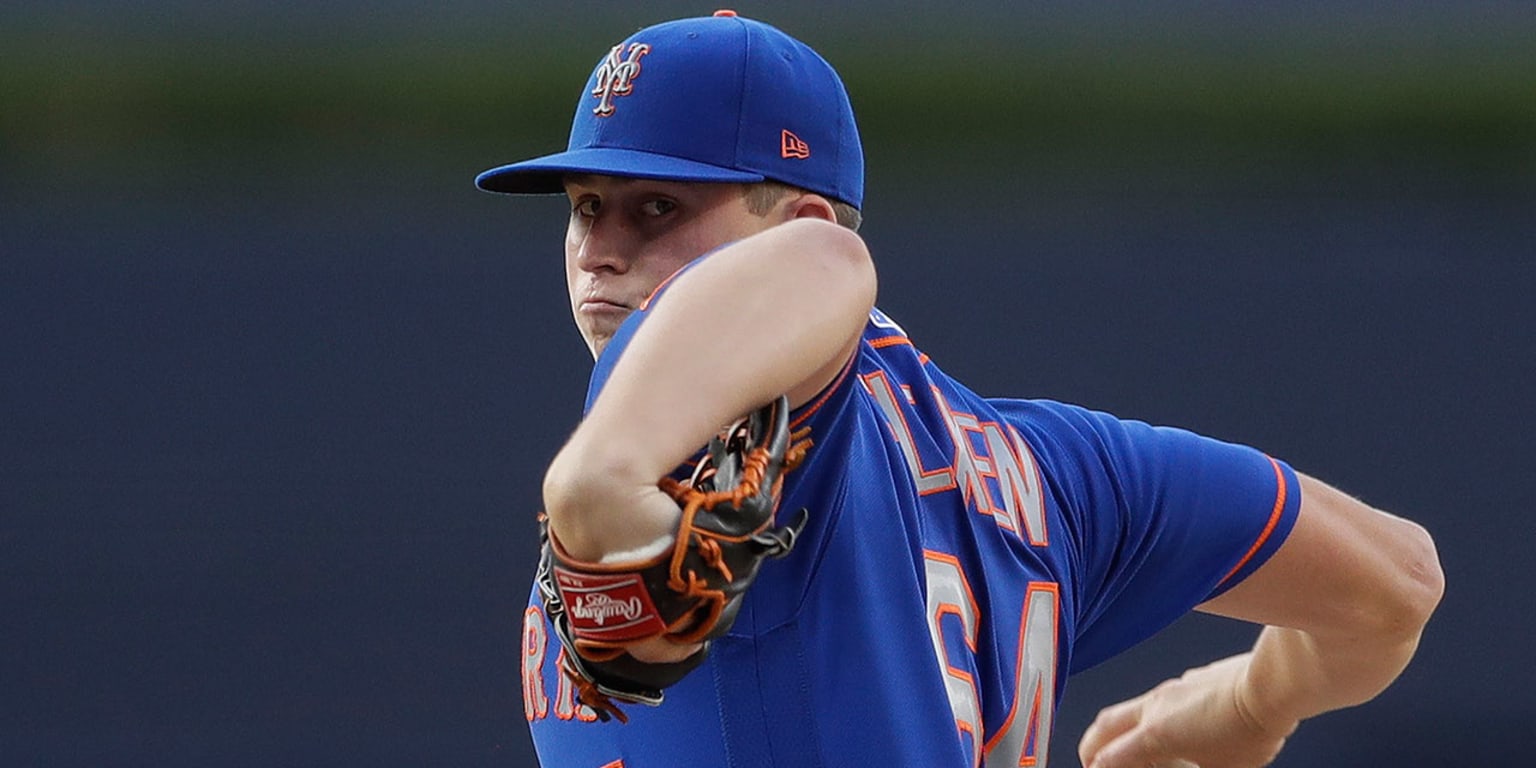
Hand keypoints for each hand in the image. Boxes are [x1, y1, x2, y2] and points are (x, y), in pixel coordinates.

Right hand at [1077, 654, 1297, 767]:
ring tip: (1139, 750)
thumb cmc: (1250, 729)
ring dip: (1123, 730)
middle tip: (1092, 761)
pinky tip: (1177, 731)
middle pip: (1104, 725)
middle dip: (1092, 746)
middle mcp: (1155, 707)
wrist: (1271, 686)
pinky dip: (1151, 719)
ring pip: (1130, 709)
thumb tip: (1186, 765)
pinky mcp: (1188, 682)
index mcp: (1154, 735)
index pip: (1109, 758)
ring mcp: (1170, 690)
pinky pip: (1156, 701)